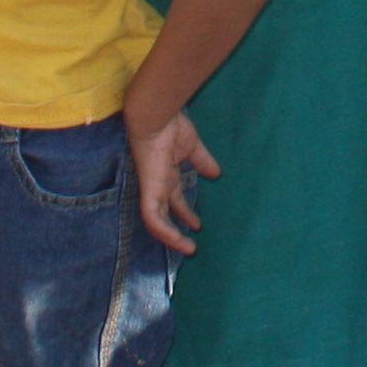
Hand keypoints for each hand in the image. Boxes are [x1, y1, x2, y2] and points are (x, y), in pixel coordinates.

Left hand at [128, 106, 219, 253]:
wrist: (156, 117)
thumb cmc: (171, 126)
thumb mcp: (192, 147)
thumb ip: (202, 161)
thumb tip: (216, 174)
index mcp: (166, 174)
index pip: (173, 200)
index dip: (184, 212)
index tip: (197, 224)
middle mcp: (158, 184)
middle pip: (165, 213)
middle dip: (177, 229)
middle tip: (191, 244)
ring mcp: (152, 189)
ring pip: (157, 221)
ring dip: (171, 237)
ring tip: (187, 248)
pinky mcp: (150, 191)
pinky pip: (153, 217)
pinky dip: (164, 231)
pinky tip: (176, 239)